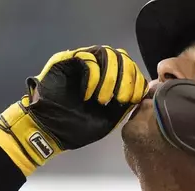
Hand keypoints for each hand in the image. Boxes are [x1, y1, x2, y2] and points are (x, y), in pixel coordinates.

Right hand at [0, 46, 147, 175]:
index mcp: (109, 80)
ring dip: (110, 78)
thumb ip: (125, 103)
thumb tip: (144, 91)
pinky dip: (94, 78)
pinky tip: (89, 95)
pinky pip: (88, 59)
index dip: (136, 81)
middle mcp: (97, 67)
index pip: (130, 68)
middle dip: (126, 79)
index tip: (134, 99)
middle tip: (121, 99)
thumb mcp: (110, 118)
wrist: (50, 132)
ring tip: (103, 99)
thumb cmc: (78, 127)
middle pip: (122, 58)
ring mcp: (82, 61)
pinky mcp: (67, 60)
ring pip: (107, 54)